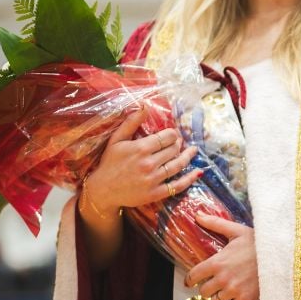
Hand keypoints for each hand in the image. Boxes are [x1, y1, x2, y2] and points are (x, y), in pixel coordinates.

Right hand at [86, 107, 201, 215]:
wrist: (102, 191)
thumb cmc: (109, 163)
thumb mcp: (116, 140)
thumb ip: (131, 122)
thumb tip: (144, 105)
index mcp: (140, 148)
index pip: (168, 137)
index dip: (173, 134)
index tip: (172, 134)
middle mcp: (148, 164)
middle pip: (174, 149)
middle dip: (178, 144)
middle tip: (178, 143)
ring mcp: (153, 180)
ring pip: (178, 165)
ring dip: (187, 156)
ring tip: (192, 151)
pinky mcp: (155, 194)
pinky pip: (177, 186)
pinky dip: (189, 179)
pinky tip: (198, 172)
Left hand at [186, 215, 259, 299]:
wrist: (281, 254)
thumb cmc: (258, 242)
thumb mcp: (237, 231)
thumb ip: (216, 224)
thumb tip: (197, 215)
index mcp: (217, 262)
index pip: (194, 276)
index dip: (191, 280)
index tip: (191, 282)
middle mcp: (222, 278)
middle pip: (204, 291)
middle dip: (208, 288)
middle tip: (215, 285)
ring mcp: (233, 291)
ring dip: (219, 298)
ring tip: (226, 293)